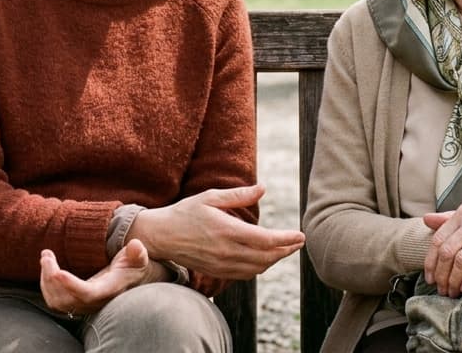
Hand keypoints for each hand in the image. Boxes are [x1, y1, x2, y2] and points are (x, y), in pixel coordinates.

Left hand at [39, 238, 163, 316]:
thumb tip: (135, 245)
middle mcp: (94, 302)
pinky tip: (47, 268)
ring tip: (46, 257)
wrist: (130, 279)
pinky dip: (46, 285)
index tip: (58, 272)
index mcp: (108, 290)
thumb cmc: (133, 267)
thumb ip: (137, 253)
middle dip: (51, 276)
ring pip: (57, 301)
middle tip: (46, 254)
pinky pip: (54, 301)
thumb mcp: (139, 258)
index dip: (71, 285)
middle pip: (66, 299)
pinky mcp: (75, 303)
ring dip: (46, 280)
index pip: (87, 293)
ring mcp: (83, 305)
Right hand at [128, 185, 304, 279]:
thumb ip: (238, 195)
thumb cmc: (184, 212)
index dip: (286, 239)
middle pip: (266, 257)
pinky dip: (259, 268)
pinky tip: (264, 259)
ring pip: (257, 268)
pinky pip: (245, 274)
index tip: (300, 235)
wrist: (160, 237)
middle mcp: (226, 251)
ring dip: (274, 260)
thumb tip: (263, 188)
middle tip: (299, 242)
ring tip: (285, 249)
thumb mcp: (210, 197)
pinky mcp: (216, 272)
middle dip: (286, 250)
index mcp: (226, 230)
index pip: (265, 240)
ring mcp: (221, 265)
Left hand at [422, 192, 461, 295]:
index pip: (438, 240)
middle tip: (441, 290)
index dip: (431, 262)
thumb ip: (450, 218)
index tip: (430, 278)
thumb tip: (426, 219)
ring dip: (454, 280)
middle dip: (442, 275)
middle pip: (447, 253)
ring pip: (461, 260)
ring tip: (453, 292)